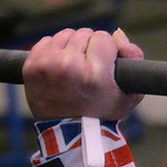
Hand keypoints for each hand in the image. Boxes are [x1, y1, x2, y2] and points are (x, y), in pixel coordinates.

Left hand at [22, 27, 144, 121]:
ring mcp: (47, 65)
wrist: (68, 133)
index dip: (107, 49)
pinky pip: (47, 41)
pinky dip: (55, 50)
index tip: (105, 62)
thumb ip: (135, 59)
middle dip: (89, 46)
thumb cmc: (100, 115)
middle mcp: (68, 66)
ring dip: (72, 46)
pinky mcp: (31, 66)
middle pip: (84, 33)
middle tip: (89, 65)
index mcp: (94, 74)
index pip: (103, 38)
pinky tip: (60, 66)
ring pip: (65, 35)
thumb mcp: (129, 95)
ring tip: (75, 65)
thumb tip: (119, 35)